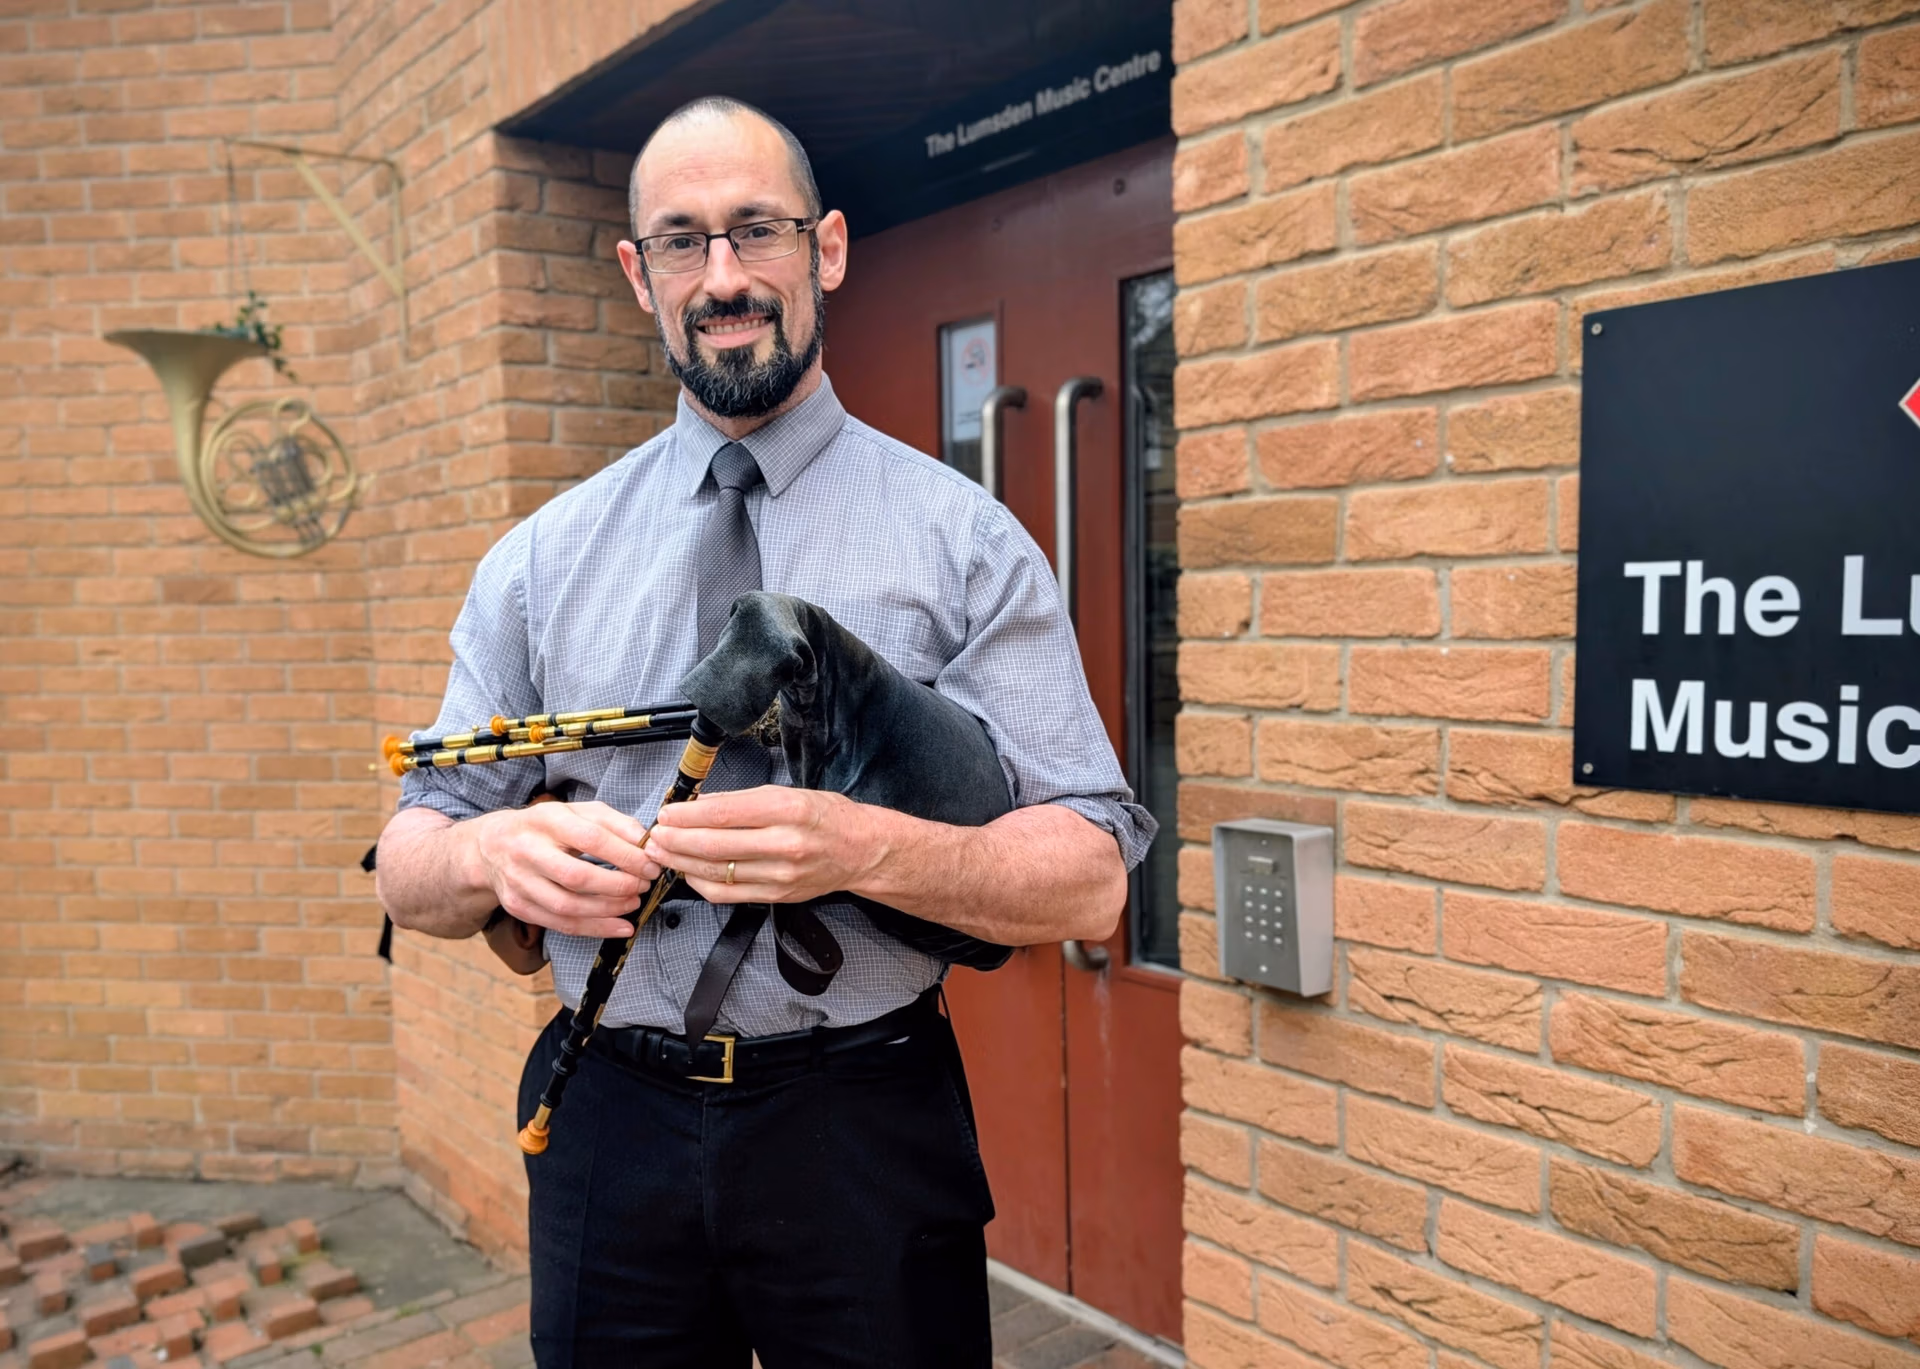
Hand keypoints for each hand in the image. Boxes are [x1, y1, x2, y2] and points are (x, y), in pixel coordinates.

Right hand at [471, 800, 660, 938]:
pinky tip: (620, 926)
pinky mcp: (518, 906)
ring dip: (608, 910)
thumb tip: (646, 842)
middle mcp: (526, 851)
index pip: (590, 838)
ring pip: (567, 906)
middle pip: (576, 876)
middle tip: (642, 885)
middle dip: (617, 885)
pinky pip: (560, 924)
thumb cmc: (546, 827)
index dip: (625, 855)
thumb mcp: (577, 812)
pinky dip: (595, 929)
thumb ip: (614, 822)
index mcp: (545, 819)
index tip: (650, 864)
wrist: (492, 846)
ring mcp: (518, 882)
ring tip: (633, 903)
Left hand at [647, 787, 878, 904]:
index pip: (723, 814)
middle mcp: (784, 843)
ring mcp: (780, 875)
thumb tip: (700, 805)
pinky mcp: (776, 896)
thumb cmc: (827, 817)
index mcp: (787, 810)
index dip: (687, 815)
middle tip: (655, 835)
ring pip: (717, 872)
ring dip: (682, 862)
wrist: (861, 850)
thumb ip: (743, 801)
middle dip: (676, 840)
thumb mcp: (789, 793)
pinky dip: (701, 884)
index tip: (667, 813)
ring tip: (662, 853)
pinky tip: (688, 872)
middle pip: (715, 845)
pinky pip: (728, 894)